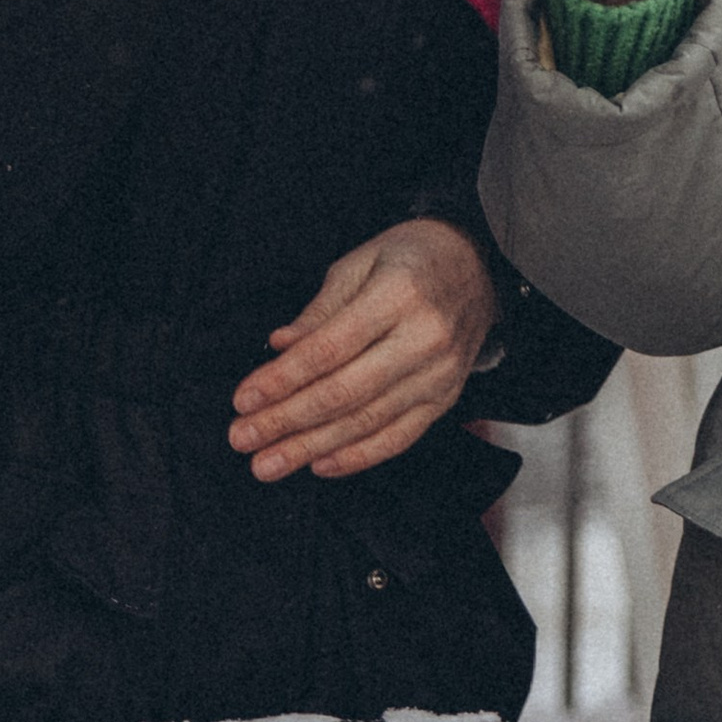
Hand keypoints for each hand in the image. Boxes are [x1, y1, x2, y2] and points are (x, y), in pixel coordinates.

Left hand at [229, 218, 498, 483]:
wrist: (479, 264)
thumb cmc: (412, 257)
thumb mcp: (360, 262)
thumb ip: (320, 310)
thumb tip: (279, 347)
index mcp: (399, 294)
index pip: (330, 348)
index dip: (283, 378)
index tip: (244, 398)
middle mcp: (424, 337)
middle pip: (345, 391)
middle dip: (286, 420)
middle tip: (242, 439)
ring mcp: (440, 373)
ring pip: (368, 421)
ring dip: (312, 447)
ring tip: (268, 462)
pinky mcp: (447, 398)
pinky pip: (400, 437)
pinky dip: (359, 456)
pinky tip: (320, 464)